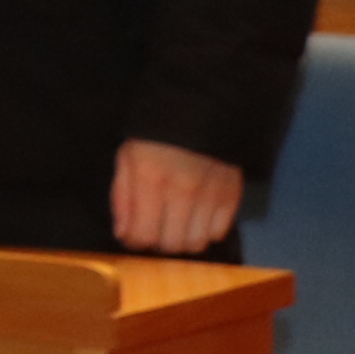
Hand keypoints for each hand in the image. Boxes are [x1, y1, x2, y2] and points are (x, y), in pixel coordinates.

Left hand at [107, 138, 245, 257]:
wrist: (199, 109)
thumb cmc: (155, 136)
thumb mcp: (127, 158)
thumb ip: (122, 197)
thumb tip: (124, 235)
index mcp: (150, 180)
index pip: (143, 235)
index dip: (135, 240)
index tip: (135, 233)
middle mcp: (182, 191)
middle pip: (171, 244)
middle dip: (159, 242)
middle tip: (157, 229)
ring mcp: (210, 193)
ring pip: (196, 243)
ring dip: (184, 240)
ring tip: (178, 225)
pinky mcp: (232, 193)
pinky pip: (219, 232)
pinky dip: (207, 231)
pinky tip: (198, 217)